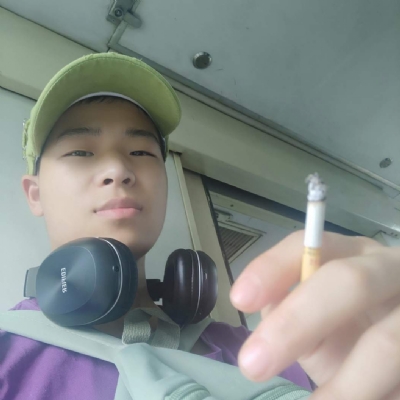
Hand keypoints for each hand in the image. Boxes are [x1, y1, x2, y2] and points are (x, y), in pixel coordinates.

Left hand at [230, 231, 399, 399]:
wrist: (396, 352)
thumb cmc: (347, 325)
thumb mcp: (313, 316)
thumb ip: (289, 310)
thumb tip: (265, 319)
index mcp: (349, 254)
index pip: (306, 245)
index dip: (271, 268)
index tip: (240, 300)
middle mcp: (386, 270)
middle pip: (348, 281)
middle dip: (296, 322)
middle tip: (253, 365)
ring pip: (386, 342)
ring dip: (347, 386)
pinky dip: (380, 397)